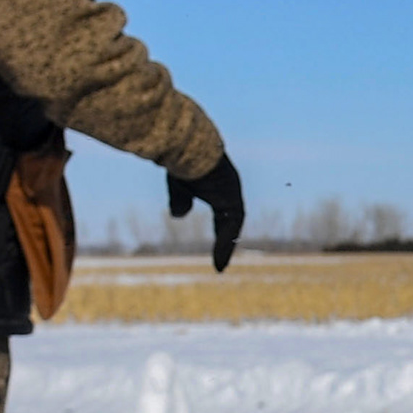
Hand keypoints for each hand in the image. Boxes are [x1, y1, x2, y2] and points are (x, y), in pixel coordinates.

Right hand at [168, 157, 244, 271]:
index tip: (216, 253)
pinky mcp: (233, 196)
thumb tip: (180, 216)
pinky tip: (219, 255)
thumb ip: (180, 201)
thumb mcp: (178, 186)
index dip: (221, 234)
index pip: (224, 217)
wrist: (187, 146)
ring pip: (233, 224)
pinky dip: (226, 240)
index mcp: (219, 188)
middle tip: (220, 265)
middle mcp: (229, 190)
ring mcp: (233, 192)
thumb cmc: (181, 161)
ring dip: (226, 246)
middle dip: (226, 243)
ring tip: (219, 266)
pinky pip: (233, 223)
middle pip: (231, 222)